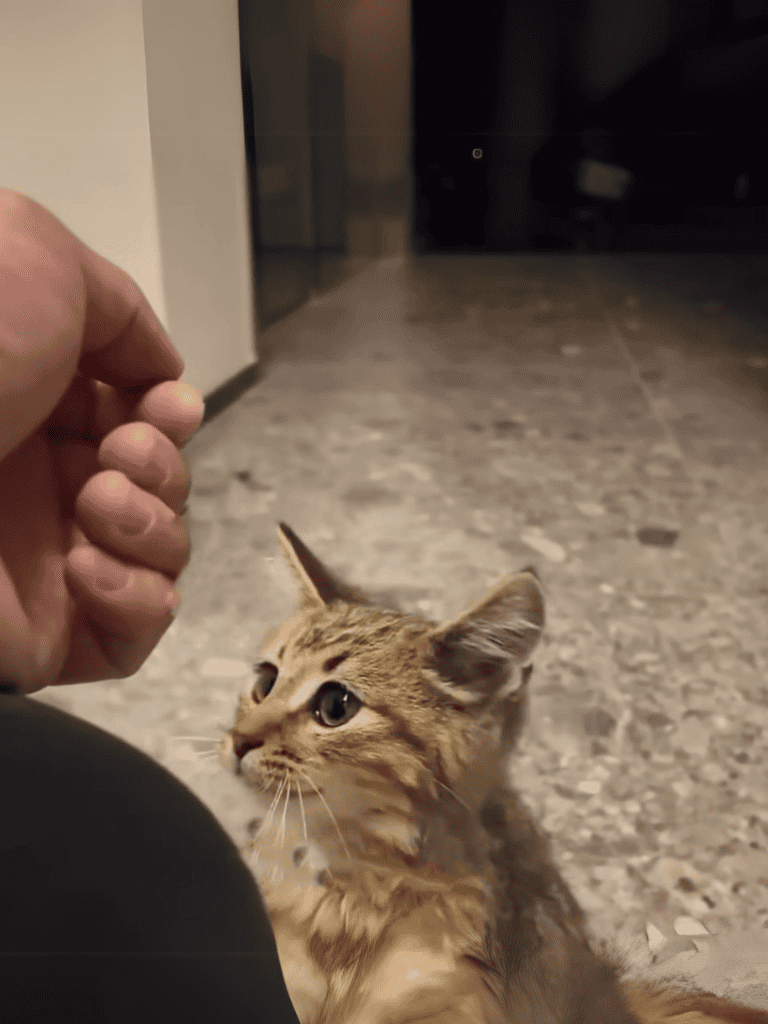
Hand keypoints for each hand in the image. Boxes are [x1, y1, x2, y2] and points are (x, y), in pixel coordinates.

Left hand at [0, 189, 204, 692]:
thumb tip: (160, 375)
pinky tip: (84, 566)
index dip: (167, 415)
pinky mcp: (44, 634)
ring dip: (154, 525)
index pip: (130, 422)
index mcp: (24, 403)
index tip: (166, 405)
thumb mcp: (38, 257)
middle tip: (122, 451)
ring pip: (156, 558)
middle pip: (155, 488)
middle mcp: (31, 481)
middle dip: (164, 466)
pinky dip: (136, 599)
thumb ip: (118, 308)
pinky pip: (131, 636)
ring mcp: (36, 561)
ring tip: (96, 503)